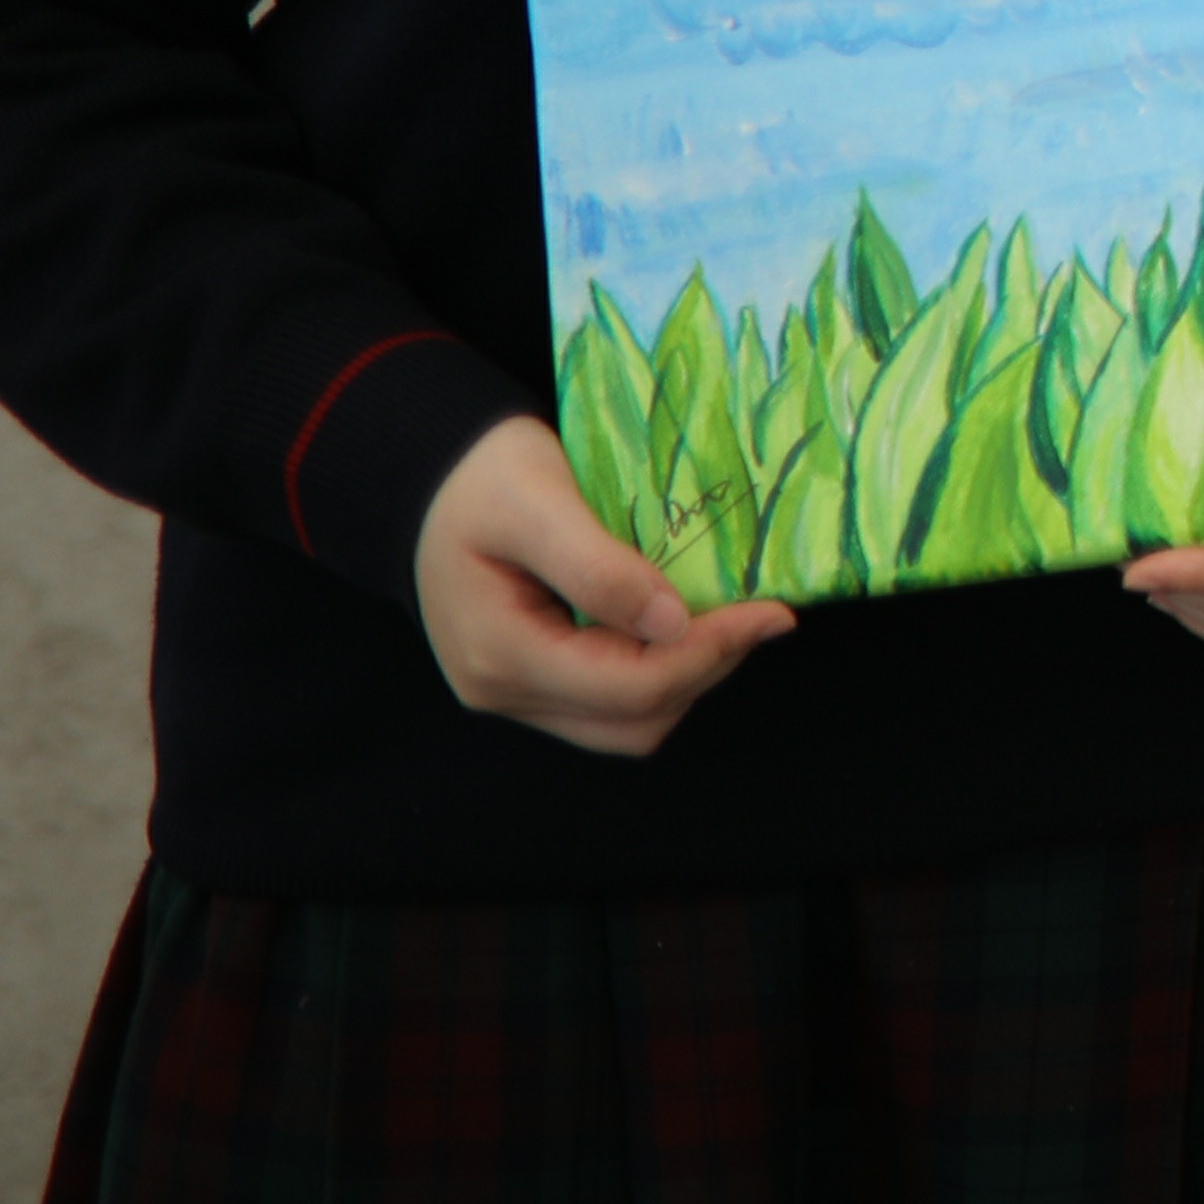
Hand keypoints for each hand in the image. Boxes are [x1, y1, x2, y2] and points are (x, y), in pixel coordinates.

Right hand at [414, 413, 788, 756]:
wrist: (431, 480)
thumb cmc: (481, 479)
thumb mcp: (538, 501)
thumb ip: (599, 567)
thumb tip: (674, 622)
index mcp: (499, 654)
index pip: (628, 688)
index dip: (710, 654)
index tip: (771, 612)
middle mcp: (503, 691)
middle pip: (633, 722)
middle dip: (707, 670)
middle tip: (757, 612)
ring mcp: (515, 693)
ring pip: (625, 724)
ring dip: (688, 677)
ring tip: (729, 617)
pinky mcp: (533, 681)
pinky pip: (610, 704)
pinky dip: (660, 673)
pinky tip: (686, 625)